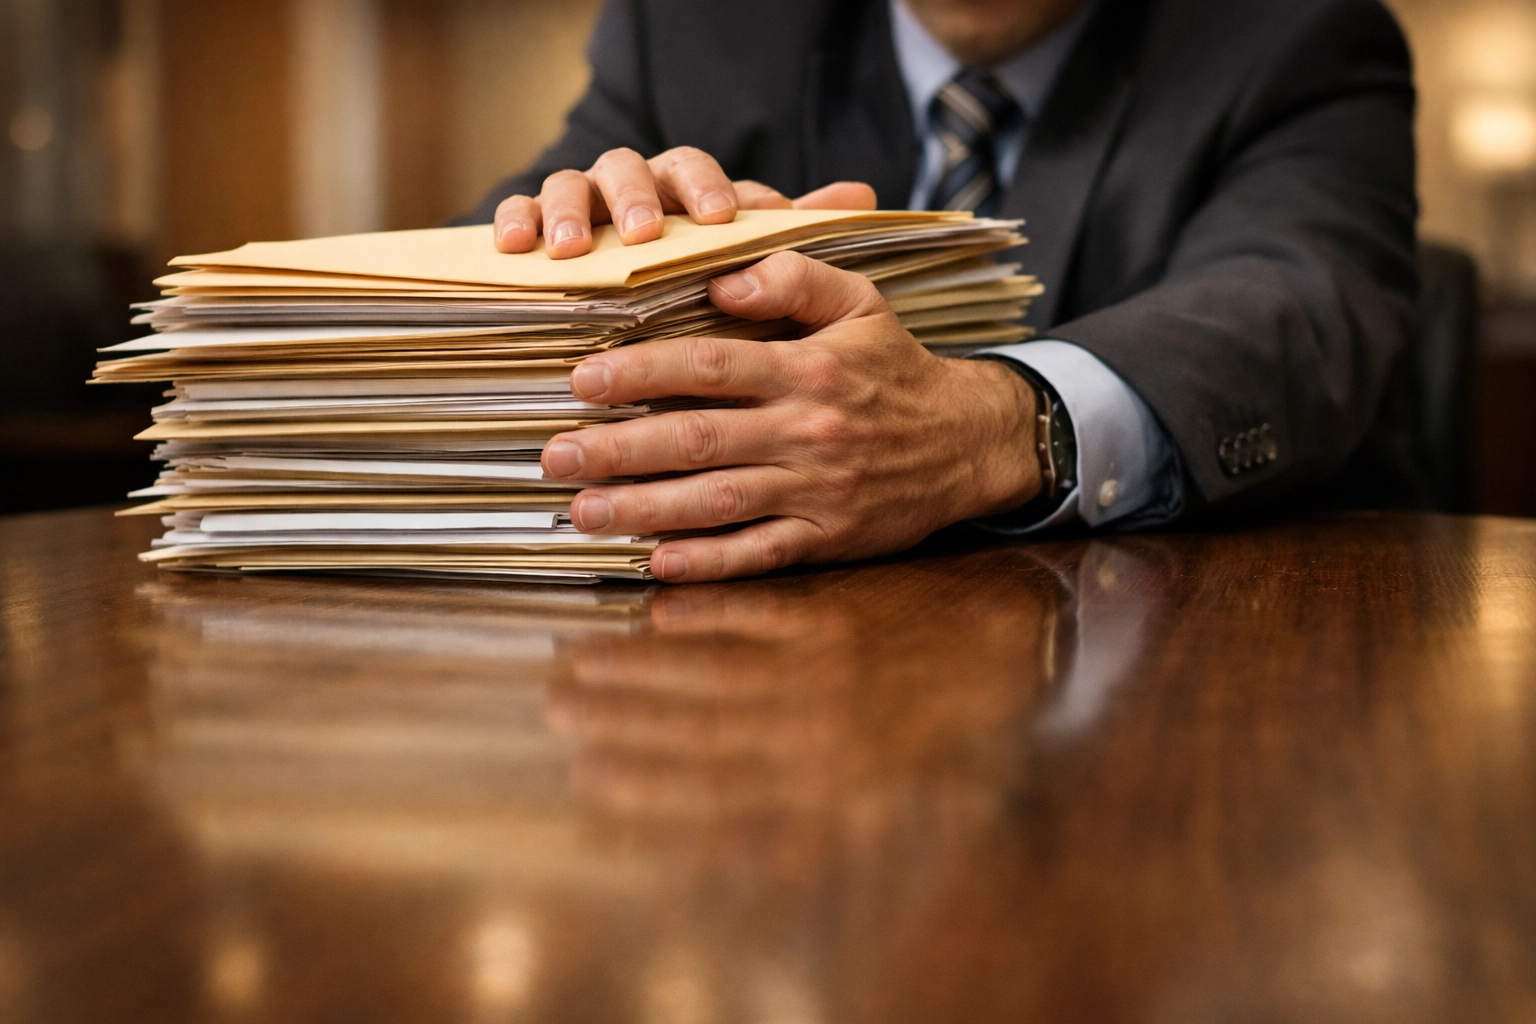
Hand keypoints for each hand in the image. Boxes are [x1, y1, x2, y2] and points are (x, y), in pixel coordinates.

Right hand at [494, 145, 876, 258]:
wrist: (638, 304)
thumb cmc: (703, 280)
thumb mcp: (750, 260)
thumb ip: (794, 233)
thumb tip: (860, 196)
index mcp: (684, 191)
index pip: (696, 171)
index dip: (707, 190)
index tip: (721, 219)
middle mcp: (631, 191)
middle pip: (630, 168)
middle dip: (637, 198)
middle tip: (644, 234)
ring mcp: (581, 206)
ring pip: (571, 184)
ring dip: (572, 212)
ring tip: (575, 252)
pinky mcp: (534, 227)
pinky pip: (518, 209)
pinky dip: (515, 220)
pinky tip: (514, 248)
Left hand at [539, 252, 1042, 581]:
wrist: (968, 441)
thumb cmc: (898, 368)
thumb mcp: (862, 302)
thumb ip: (794, 278)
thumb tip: (721, 278)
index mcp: (808, 369)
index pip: (709, 368)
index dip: (641, 374)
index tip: (583, 380)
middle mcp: (807, 432)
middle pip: (696, 441)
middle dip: (618, 451)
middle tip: (555, 458)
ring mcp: (816, 491)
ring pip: (716, 502)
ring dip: (644, 510)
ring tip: (583, 513)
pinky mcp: (827, 537)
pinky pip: (759, 553)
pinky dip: (708, 563)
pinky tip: (657, 564)